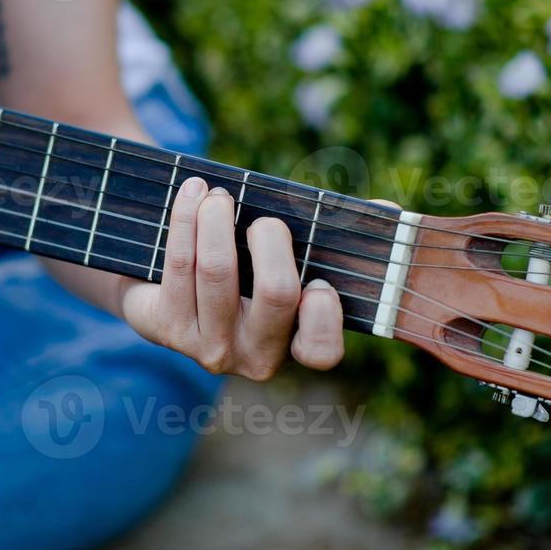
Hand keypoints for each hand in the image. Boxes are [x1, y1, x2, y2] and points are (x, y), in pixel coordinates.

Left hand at [117, 177, 345, 380]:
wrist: (167, 288)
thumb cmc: (249, 267)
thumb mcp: (295, 256)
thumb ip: (342, 236)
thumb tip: (384, 210)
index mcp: (295, 343)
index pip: (321, 351)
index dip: (324, 315)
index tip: (319, 280)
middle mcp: (253, 355)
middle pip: (275, 294)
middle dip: (272, 239)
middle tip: (264, 218)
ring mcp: (207, 345)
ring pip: (217, 270)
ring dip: (216, 218)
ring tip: (217, 194)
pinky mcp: (165, 327)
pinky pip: (180, 263)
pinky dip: (186, 219)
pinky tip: (191, 195)